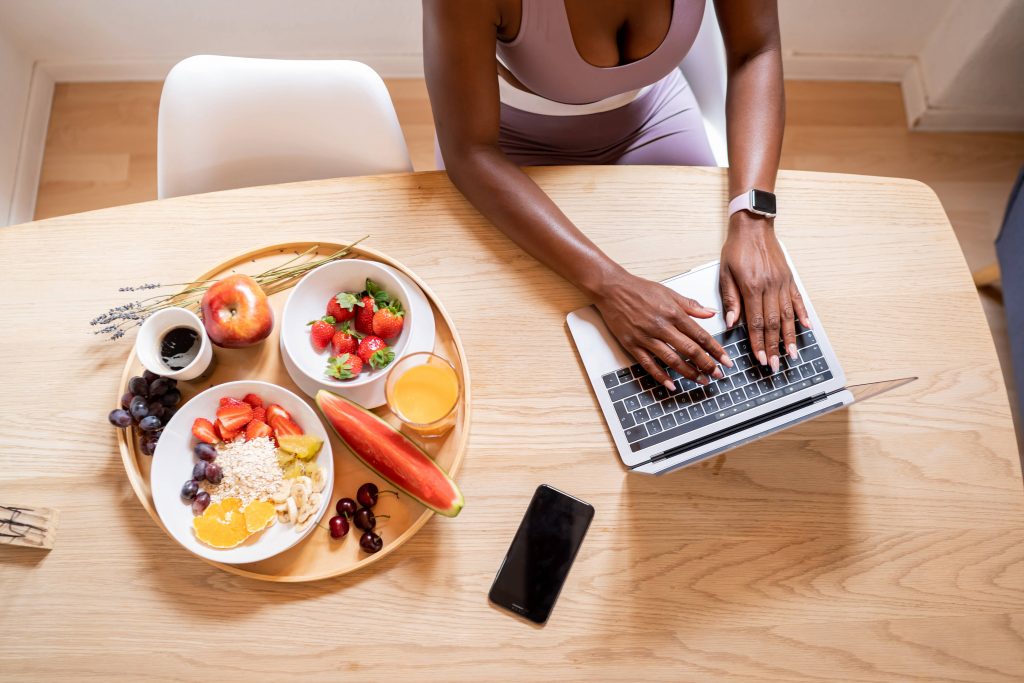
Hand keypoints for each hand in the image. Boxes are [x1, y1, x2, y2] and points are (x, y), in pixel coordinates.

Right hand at [591, 269, 731, 390]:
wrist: (612, 289)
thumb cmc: (639, 289)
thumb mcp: (669, 293)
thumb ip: (691, 305)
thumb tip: (710, 313)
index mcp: (673, 313)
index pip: (700, 335)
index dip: (715, 350)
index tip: (725, 360)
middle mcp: (661, 326)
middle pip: (690, 350)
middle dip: (707, 365)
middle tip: (718, 374)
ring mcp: (646, 337)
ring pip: (672, 360)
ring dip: (689, 373)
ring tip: (700, 380)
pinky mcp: (632, 345)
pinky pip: (648, 364)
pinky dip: (660, 376)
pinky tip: (671, 384)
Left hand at [719, 212, 810, 372]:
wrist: (753, 226)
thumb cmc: (736, 248)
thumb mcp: (725, 273)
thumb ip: (730, 299)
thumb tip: (732, 323)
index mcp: (752, 287)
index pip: (756, 322)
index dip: (758, 343)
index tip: (759, 358)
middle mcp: (770, 287)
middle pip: (774, 324)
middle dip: (774, 347)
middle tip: (774, 365)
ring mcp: (782, 283)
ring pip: (788, 315)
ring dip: (790, 337)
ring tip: (792, 354)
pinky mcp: (789, 278)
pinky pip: (797, 300)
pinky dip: (802, 315)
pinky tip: (806, 328)